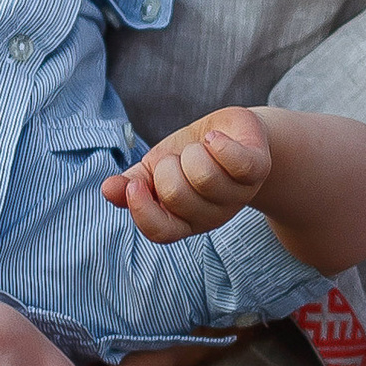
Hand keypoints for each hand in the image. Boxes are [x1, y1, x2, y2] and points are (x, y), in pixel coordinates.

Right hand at [102, 106, 272, 245]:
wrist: (232, 133)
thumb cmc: (189, 155)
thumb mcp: (156, 169)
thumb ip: (132, 183)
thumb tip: (107, 190)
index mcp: (183, 220)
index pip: (161, 232)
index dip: (143, 210)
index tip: (134, 184)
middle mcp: (212, 215)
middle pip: (177, 195)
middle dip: (169, 166)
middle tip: (179, 158)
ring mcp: (237, 196)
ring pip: (204, 176)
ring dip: (193, 151)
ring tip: (200, 148)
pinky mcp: (258, 170)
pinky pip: (237, 162)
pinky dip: (220, 144)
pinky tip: (214, 138)